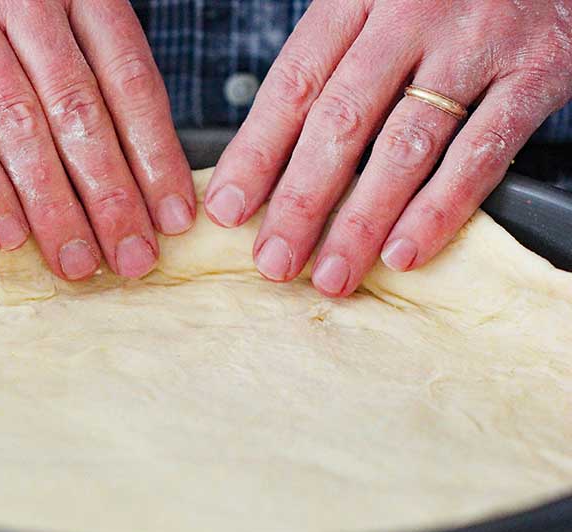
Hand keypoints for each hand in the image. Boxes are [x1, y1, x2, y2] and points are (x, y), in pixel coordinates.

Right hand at [0, 0, 195, 279]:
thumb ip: (69, 49)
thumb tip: (112, 147)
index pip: (129, 80)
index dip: (156, 153)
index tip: (174, 215)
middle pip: (81, 111)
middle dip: (113, 194)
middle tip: (133, 258)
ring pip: (21, 123)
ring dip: (54, 203)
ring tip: (76, 262)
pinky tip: (6, 232)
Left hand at [207, 0, 571, 296]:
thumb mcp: (373, 5)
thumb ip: (328, 67)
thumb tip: (265, 163)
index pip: (294, 83)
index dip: (256, 153)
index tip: (228, 210)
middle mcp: (412, 16)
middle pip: (342, 121)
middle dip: (301, 201)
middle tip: (274, 259)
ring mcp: (476, 45)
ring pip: (405, 145)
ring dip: (362, 220)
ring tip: (333, 273)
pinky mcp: (535, 74)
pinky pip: (480, 153)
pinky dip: (440, 209)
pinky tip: (403, 251)